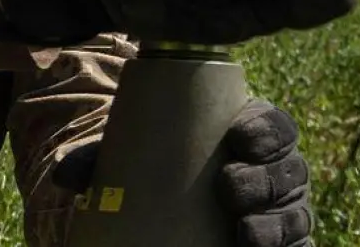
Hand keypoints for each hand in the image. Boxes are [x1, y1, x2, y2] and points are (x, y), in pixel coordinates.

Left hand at [49, 98, 313, 246]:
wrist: (168, 211)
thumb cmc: (156, 171)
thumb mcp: (132, 157)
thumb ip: (99, 160)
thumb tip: (63, 175)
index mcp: (249, 133)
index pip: (274, 123)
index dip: (266, 127)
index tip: (237, 134)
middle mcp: (275, 170)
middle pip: (289, 170)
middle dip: (266, 177)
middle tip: (229, 185)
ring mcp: (282, 210)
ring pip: (296, 214)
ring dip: (277, 221)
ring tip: (245, 230)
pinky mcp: (282, 244)